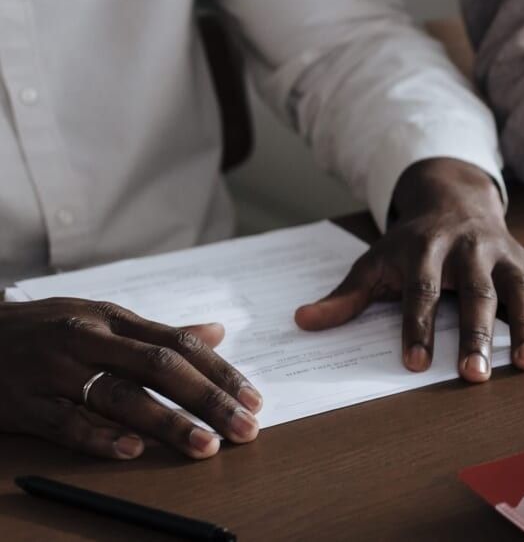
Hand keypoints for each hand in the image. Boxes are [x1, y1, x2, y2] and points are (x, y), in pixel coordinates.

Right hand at [0, 301, 260, 459]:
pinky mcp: (23, 403)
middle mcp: (88, 340)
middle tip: (245, 428)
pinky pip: (66, 423)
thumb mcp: (102, 319)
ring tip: (204, 445)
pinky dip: (100, 437)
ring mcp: (54, 371)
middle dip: (208, 399)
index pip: (180, 345)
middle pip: (160, 368)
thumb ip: (159, 332)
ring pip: (119, 396)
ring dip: (168, 423)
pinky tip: (133, 451)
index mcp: (114, 319)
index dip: (220, 373)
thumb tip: (217, 332)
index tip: (253, 400)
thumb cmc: (48, 330)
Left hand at [295, 158, 523, 382]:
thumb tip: (304, 321)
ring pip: (521, 290)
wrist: (455, 198)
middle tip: (474, 375)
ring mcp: (506, 255)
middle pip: (477, 293)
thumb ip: (347, 294)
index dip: (418, 326)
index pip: (422, 289)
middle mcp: (472, 248)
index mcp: (428, 247)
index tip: (415, 363)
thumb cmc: (413, 242)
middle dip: (477, 334)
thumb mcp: (377, 259)